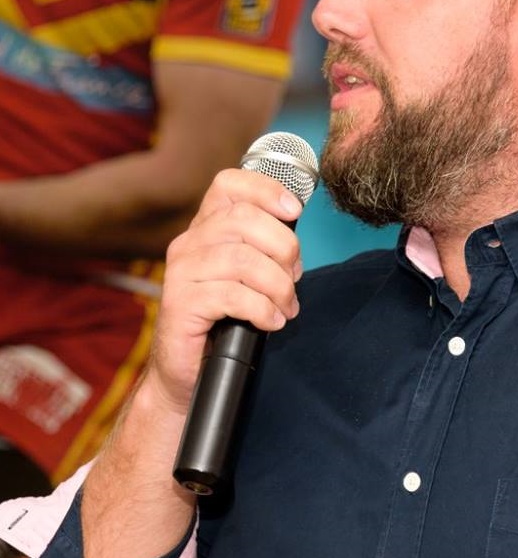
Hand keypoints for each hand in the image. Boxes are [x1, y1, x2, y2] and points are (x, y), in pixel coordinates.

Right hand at [147, 168, 303, 411]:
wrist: (190, 372)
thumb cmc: (226, 322)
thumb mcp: (249, 277)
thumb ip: (266, 249)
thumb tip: (297, 229)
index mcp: (206, 229)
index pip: (229, 185)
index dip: (266, 189)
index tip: (295, 210)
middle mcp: (188, 244)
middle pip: (244, 220)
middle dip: (284, 248)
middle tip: (295, 278)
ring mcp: (181, 273)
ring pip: (242, 259)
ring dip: (278, 285)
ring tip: (286, 307)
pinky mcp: (180, 305)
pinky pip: (232, 296)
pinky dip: (262, 309)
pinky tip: (271, 321)